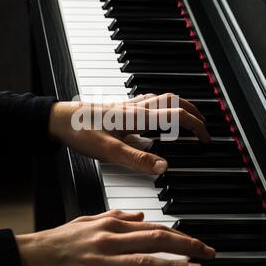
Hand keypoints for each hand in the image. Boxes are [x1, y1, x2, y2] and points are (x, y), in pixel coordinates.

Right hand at [16, 210, 214, 265]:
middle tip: (206, 253)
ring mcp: (102, 261)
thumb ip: (116, 215)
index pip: (153, 228)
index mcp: (111, 225)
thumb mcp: (89, 219)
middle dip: (186, 247)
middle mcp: (111, 240)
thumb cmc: (59, 240)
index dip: (179, 235)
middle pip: (156, 241)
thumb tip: (140, 215)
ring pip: (145, 262)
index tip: (196, 242)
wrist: (31, 257)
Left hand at [49, 93, 209, 174]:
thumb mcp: (109, 151)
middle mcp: (137, 108)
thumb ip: (137, 159)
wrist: (60, 119)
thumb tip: (164, 166)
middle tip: (203, 126)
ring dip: (179, 106)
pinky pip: (149, 102)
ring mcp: (129, 106)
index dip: (196, 126)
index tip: (205, 139)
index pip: (177, 116)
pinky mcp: (121, 109)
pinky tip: (156, 118)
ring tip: (187, 119)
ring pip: (163, 99)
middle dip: (193, 111)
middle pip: (174, 101)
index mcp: (139, 117)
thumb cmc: (81, 132)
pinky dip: (162, 107)